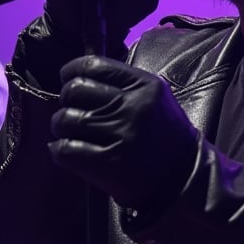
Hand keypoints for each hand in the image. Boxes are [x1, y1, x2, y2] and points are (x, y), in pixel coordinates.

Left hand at [48, 55, 198, 209]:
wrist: (183, 178)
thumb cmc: (163, 136)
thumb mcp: (154, 98)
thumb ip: (122, 83)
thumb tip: (77, 73)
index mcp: (145, 86)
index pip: (93, 65)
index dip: (71, 71)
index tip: (69, 80)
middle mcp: (134, 107)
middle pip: (74, 90)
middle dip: (66, 101)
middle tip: (72, 112)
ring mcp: (122, 136)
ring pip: (66, 120)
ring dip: (61, 127)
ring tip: (71, 134)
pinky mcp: (111, 164)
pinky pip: (66, 149)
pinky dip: (59, 150)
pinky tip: (67, 152)